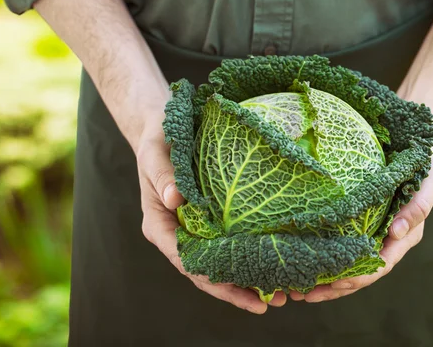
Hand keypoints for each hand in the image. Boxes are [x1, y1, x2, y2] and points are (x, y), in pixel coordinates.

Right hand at [137, 115, 286, 313]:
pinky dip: (247, 255)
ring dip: (246, 279)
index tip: (239, 292)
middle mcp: (178, 233)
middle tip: (269, 303)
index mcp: (160, 225)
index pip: (186, 261)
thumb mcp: (154, 154)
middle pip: (206, 271)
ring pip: (219, 262)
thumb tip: (176, 200)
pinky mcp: (210, 218)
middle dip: (235, 290)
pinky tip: (272, 263)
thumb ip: (163, 176)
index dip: (213, 281)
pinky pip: (228, 242)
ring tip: (278, 295)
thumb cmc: (157, 140)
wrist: (162, 128)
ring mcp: (195, 228)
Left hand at [290, 148, 432, 302]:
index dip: (358, 277)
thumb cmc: (424, 161)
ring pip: (349, 265)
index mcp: (406, 235)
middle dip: (335, 287)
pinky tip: (303, 262)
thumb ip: (418, 206)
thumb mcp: (430, 178)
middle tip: (305, 294)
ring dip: (325, 280)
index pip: (381, 264)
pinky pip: (342, 245)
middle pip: (360, 272)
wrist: (414, 146)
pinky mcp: (359, 223)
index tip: (334, 284)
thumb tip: (396, 232)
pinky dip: (324, 256)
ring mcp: (373, 233)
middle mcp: (388, 239)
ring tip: (296, 290)